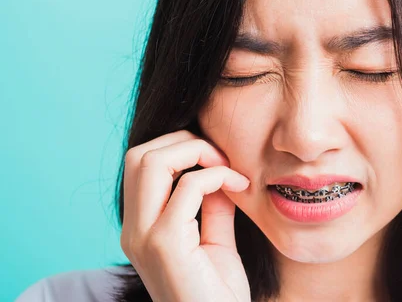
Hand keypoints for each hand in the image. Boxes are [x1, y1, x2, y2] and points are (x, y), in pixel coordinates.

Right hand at [120, 129, 250, 301]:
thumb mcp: (215, 240)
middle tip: (221, 156)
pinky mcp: (165, 245)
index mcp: (141, 227)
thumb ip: (212, 204)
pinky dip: (215, 176)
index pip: (141, 164)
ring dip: (195, 152)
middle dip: (183, 142)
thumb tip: (218, 170)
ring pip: (151, 162)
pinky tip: (240, 186)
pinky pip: (187, 188)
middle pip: (140, 155)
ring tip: (227, 167)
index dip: (178, 147)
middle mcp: (134, 229)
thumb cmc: (218, 292)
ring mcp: (144, 237)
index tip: (217, 158)